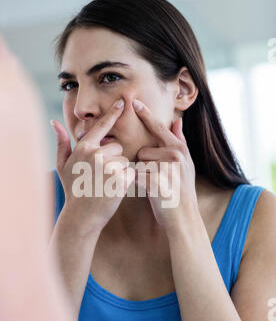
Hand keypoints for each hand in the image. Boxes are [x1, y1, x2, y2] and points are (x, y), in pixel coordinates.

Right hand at [51, 99, 134, 234]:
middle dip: (113, 159)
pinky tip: (113, 190)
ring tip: (105, 184)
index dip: (114, 112)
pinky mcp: (121, 178)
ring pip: (125, 160)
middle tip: (101, 176)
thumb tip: (54, 122)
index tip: (124, 101)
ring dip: (119, 171)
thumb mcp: (62, 166)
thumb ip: (62, 143)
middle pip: (117, 146)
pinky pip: (131, 172)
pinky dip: (126, 181)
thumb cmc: (72, 190)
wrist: (81, 216)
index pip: (102, 126)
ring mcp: (109, 166)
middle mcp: (96, 153)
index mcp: (84, 147)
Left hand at [132, 98, 198, 234]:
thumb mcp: (186, 165)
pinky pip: (136, 176)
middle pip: (143, 151)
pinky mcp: (156, 181)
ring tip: (156, 187)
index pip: (159, 128)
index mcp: (180, 149)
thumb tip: (178, 120)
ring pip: (139, 164)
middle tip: (158, 181)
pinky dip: (138, 185)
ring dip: (142, 175)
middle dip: (145, 166)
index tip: (134, 101)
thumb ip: (180, 142)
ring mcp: (166, 168)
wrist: (184, 218)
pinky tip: (151, 193)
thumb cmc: (181, 192)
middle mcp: (175, 155)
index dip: (146, 114)